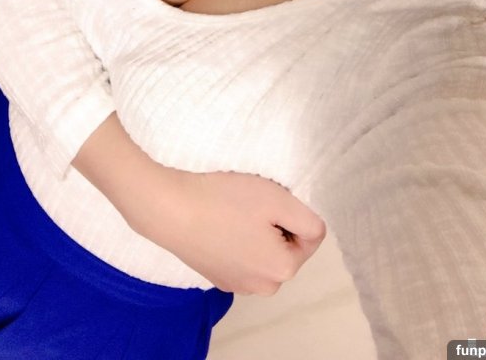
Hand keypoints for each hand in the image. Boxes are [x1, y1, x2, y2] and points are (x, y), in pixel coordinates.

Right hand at [137, 168, 326, 295]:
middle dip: (276, 225)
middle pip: (286, 246)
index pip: (310, 235)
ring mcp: (237, 285)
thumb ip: (308, 219)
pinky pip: (241, 256)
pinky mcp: (216, 277)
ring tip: (232, 214)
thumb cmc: (225, 200)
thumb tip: (315, 231)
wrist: (170, 209)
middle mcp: (263, 287)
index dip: (292, 211)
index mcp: (283, 269)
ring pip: (264, 252)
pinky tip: (218, 224)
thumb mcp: (277, 198)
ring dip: (257, 232)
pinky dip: (236, 239)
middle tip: (251, 205)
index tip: (268, 201)